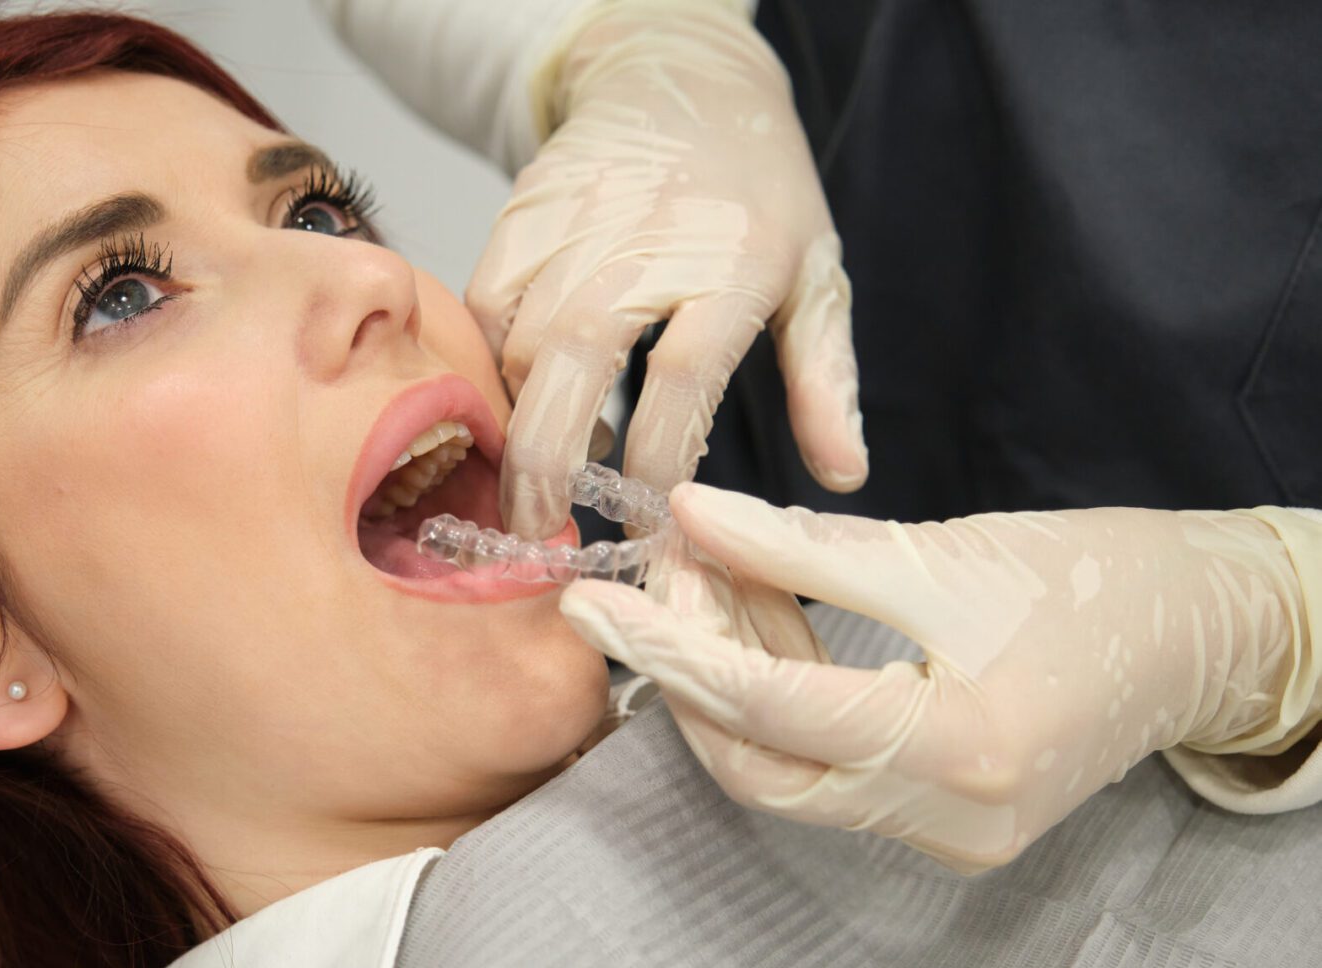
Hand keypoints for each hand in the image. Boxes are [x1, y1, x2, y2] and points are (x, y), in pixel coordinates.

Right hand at [471, 2, 866, 538]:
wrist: (684, 78)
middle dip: (547, 461)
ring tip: (544, 468)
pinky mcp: (524, 211)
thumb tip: (844, 476)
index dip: (656, 460)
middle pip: (577, 361)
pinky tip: (522, 395)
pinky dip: (489, 363)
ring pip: (520, 340)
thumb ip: (825, 383)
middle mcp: (645, 241)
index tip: (649, 518)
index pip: (684, 379)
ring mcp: (576, 222)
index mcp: (732, 264)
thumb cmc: (758, 192)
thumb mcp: (816, 278)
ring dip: (521, 420)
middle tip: (538, 527)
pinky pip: (484, 303)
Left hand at [561, 484, 1320, 872]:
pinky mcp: (943, 820)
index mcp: (957, 749)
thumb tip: (687, 516)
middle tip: (650, 577)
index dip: (668, 648)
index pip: (766, 709)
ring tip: (702, 579)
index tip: (591, 596)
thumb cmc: (1092, 578)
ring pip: (788, 769)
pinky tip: (757, 620)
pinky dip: (783, 698)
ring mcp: (946, 834)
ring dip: (732, 678)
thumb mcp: (940, 551)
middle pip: (760, 762)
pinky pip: (828, 768)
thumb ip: (801, 548)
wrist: (1201, 632)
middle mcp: (946, 819)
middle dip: (690, 669)